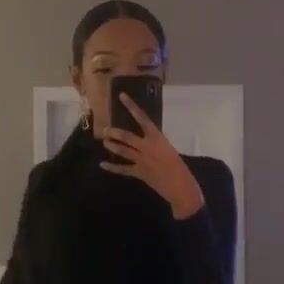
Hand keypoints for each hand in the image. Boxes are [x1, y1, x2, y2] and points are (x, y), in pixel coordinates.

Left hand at [101, 94, 204, 217]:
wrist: (181, 186)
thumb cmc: (180, 167)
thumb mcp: (169, 149)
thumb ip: (157, 144)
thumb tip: (147, 142)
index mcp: (157, 138)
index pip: (142, 118)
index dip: (131, 106)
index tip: (122, 96)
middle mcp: (147, 147)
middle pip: (127, 137)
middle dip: (115, 132)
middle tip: (106, 130)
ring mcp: (142, 160)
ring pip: (123, 150)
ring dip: (112, 146)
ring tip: (105, 142)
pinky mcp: (139, 172)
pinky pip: (122, 169)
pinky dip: (112, 167)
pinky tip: (103, 164)